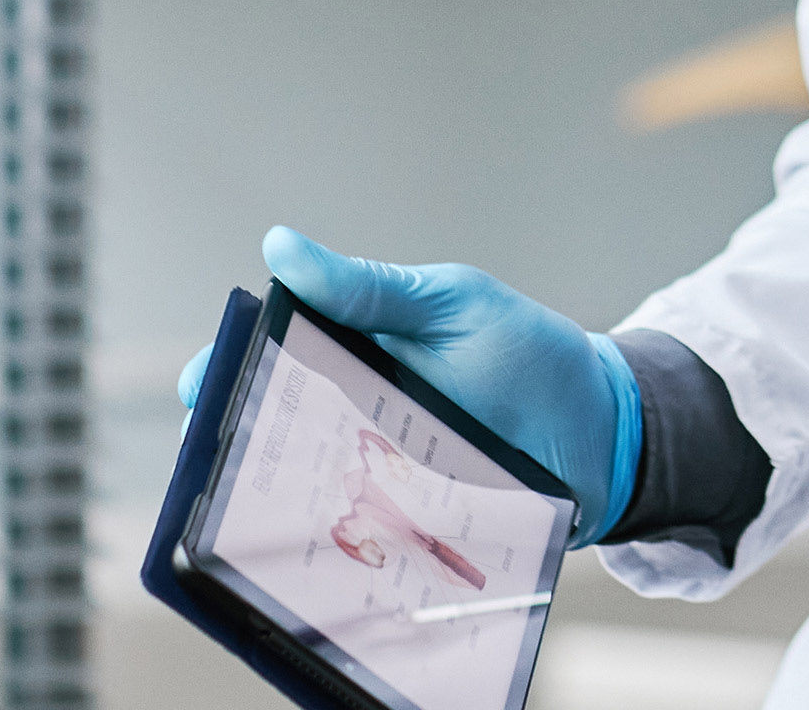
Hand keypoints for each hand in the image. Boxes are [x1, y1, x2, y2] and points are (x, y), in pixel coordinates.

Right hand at [176, 227, 641, 541]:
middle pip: (275, 439)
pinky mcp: (408, 535)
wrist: (604, 431)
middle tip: (222, 462)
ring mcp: (378, 483)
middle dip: (239, 450)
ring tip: (261, 517)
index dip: (226, 374)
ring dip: (282, 508)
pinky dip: (339, 556)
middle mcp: (353, 423)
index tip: (204, 385)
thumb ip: (374, 290)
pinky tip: (325, 563)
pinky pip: (360, 552)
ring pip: (307, 498)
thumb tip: (281, 246)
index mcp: (354, 359)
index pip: (270, 364)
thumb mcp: (455, 304)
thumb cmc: (526, 355)